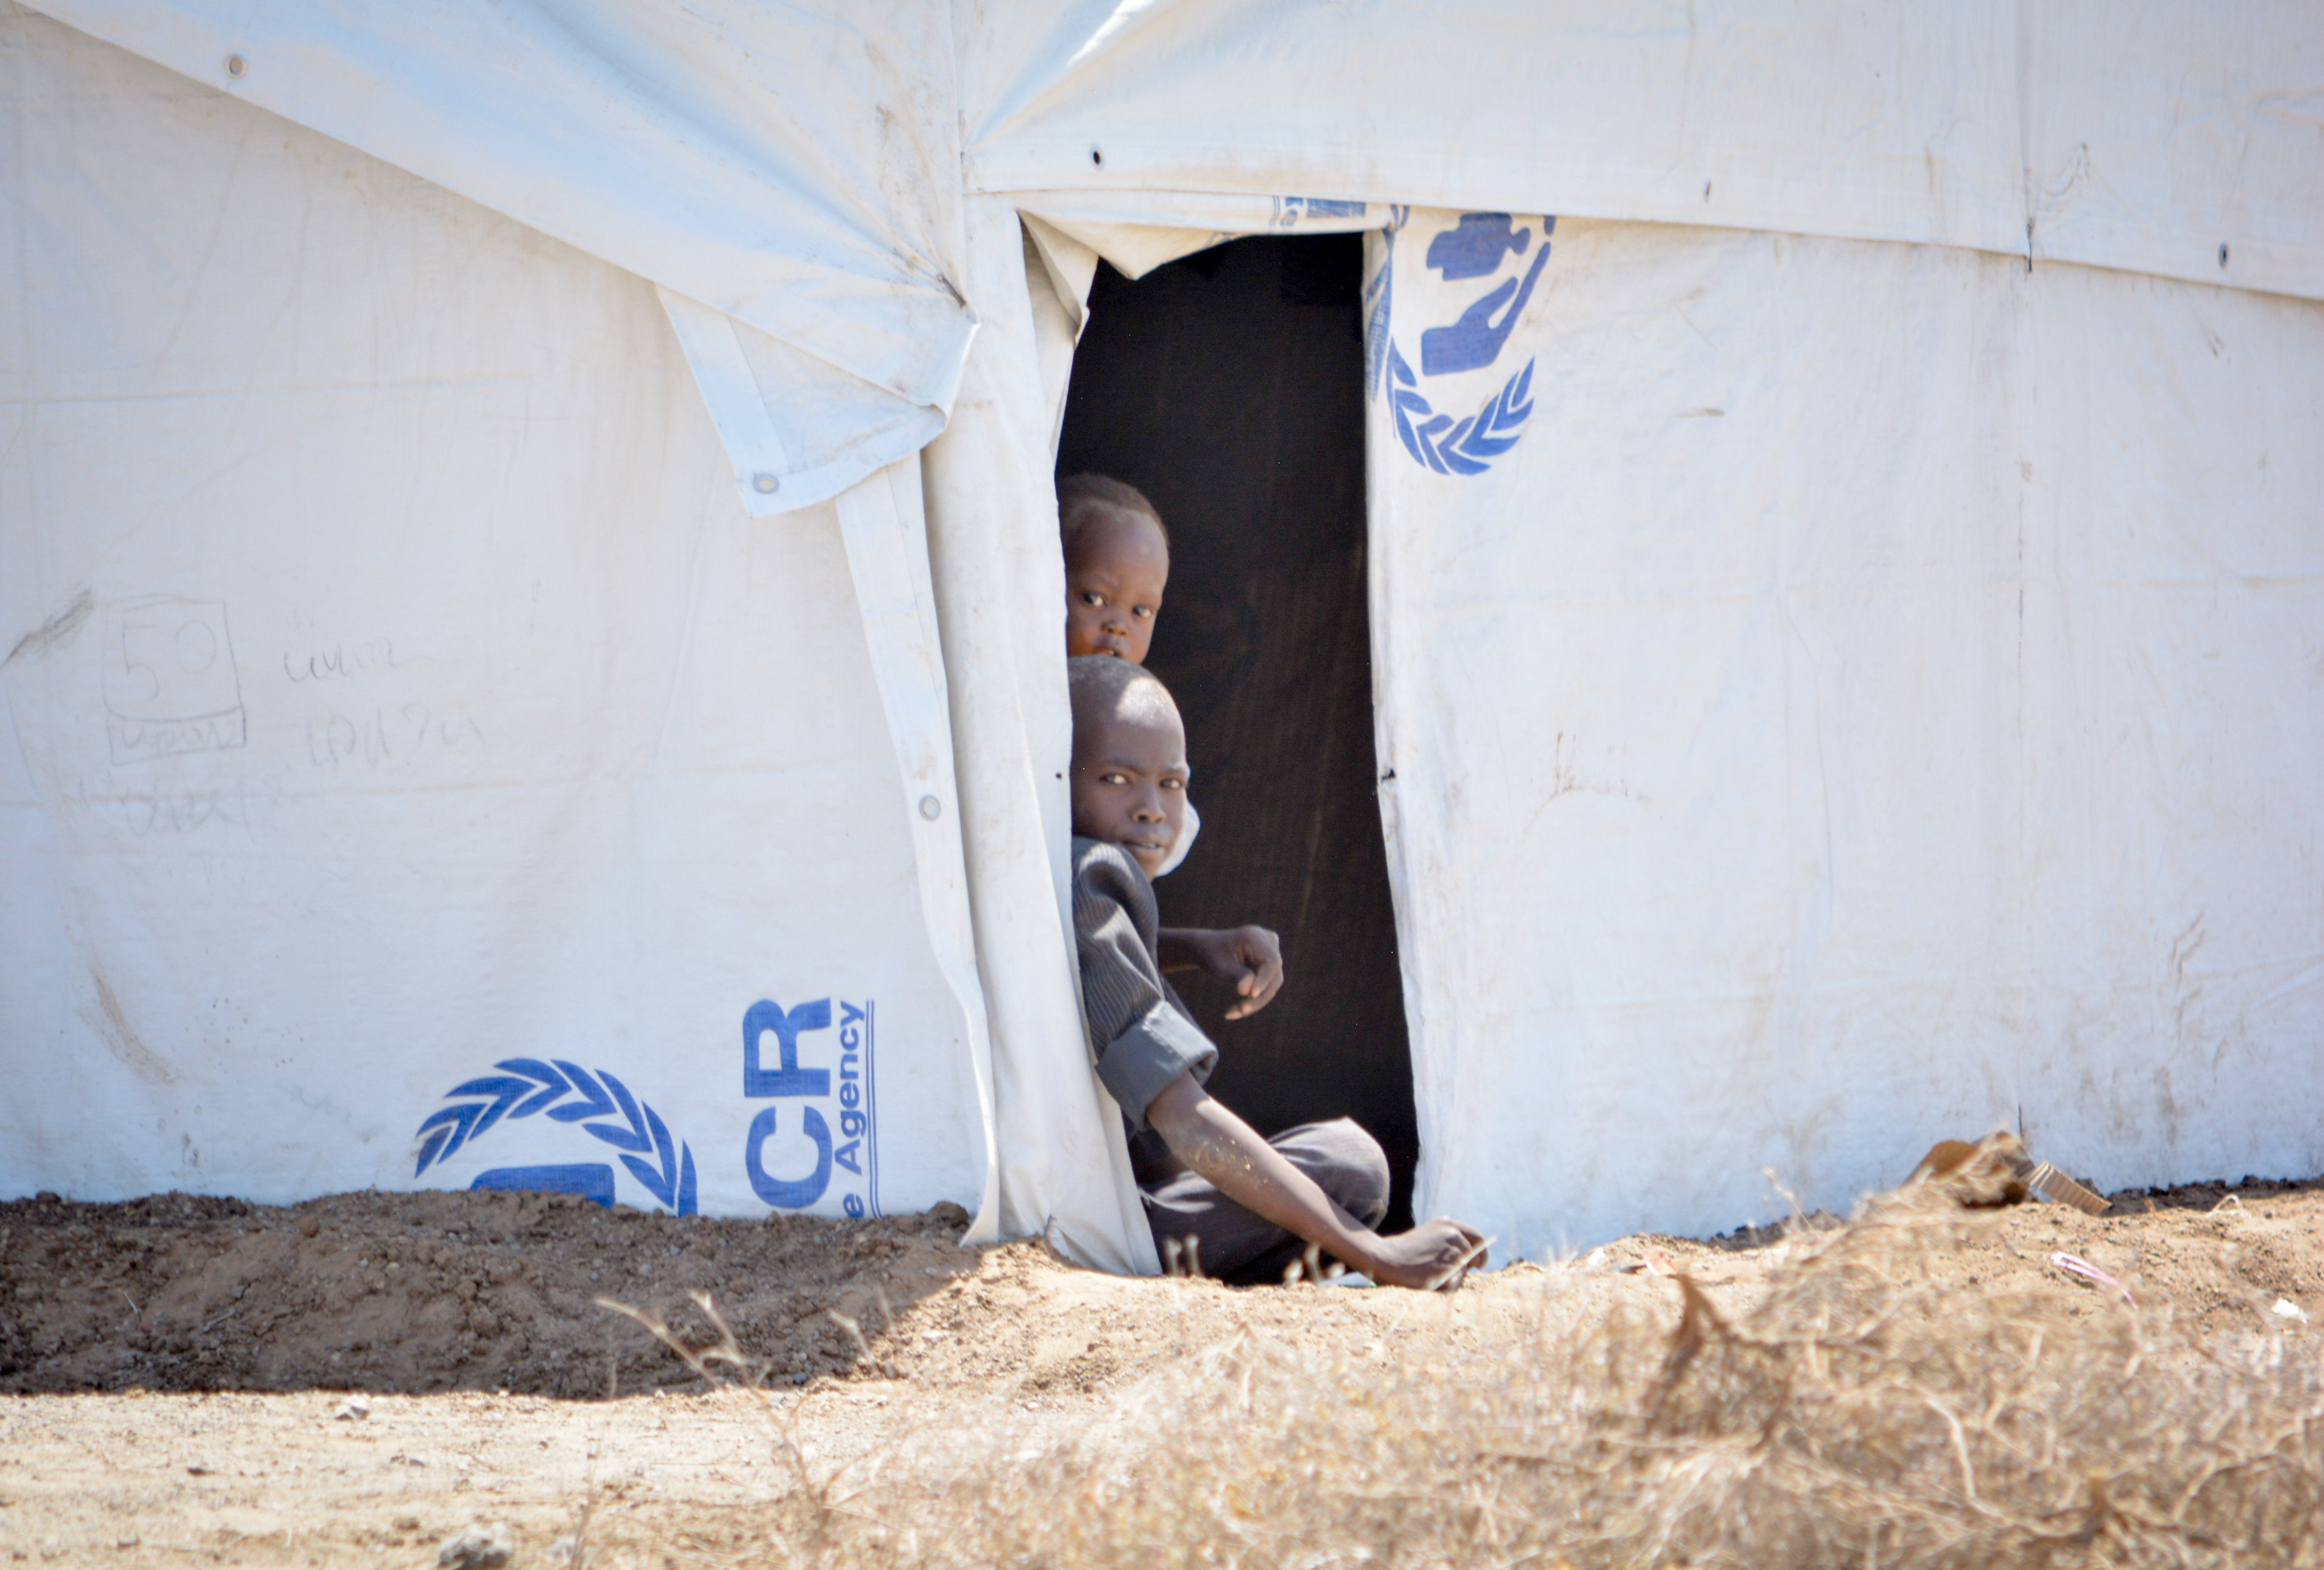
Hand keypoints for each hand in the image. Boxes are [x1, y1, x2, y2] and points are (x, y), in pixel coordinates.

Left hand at [1161, 925, 1283, 1018]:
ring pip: (1272, 984)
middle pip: (1274, 976)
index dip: (1264, 980)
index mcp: (1255, 936)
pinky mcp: (1268, 965)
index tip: (1251, 995)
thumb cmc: (1212, 954)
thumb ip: (1237, 976)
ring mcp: (1270, 952)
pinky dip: (1252, 1000)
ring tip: (1232, 1013)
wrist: (1207, 949)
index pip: (1271, 962)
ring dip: (1254, 1002)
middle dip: (1258, 997)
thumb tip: (1249, 991)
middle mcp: (1267, 942)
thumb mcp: (1220, 966)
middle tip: (1239, 1011)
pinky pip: (1266, 986)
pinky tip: (1235, 1010)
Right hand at [1353, 1220, 1487, 1290]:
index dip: (1481, 1252)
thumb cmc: (1405, 1251)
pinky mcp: (1448, 1269)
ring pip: (1464, 1272)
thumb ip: (1448, 1242)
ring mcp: (1452, 1251)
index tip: (1478, 1263)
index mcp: (1448, 1224)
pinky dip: (1447, 1287)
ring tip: (1431, 1276)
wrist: (1386, 1258)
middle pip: (1474, 1255)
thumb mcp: (1429, 1237)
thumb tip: (1470, 1259)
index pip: (1476, 1237)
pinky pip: (1456, 1283)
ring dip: (1453, 1278)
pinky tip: (1430, 1282)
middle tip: (1455, 1274)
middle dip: (1469, 1266)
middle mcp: (1453, 1235)